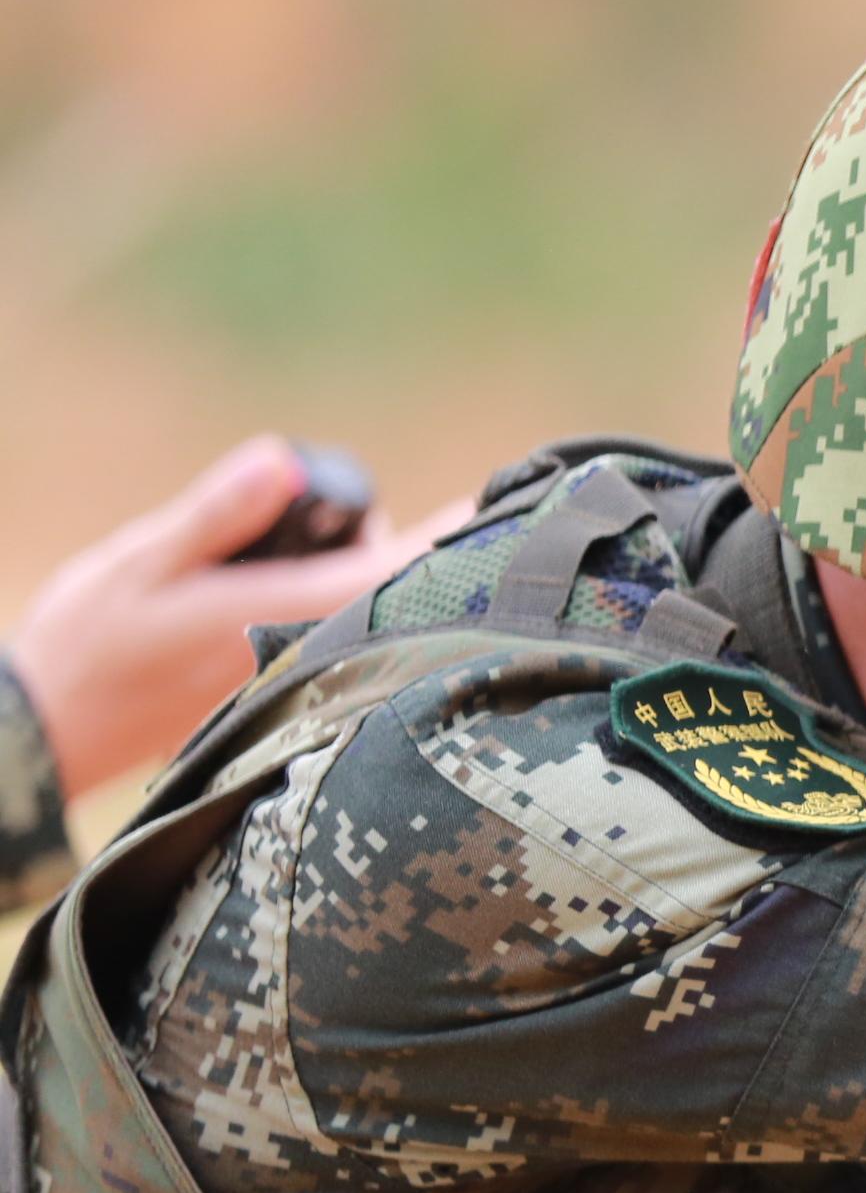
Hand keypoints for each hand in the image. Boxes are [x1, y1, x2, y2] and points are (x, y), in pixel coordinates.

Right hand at [5, 437, 443, 796]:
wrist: (44, 730)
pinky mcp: (277, 700)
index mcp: (276, 618)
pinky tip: (328, 586)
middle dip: (409, 556)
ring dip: (373, 584)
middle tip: (423, 510)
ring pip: (364, 625)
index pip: (388, 577)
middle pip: (388, 601)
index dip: (445, 542)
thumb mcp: (143, 561)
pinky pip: (336, 649)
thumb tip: (285, 462)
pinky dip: (349, 616)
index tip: (493, 510)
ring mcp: (294, 684)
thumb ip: (217, 514)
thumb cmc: (87, 644)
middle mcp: (301, 658)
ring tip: (355, 539)